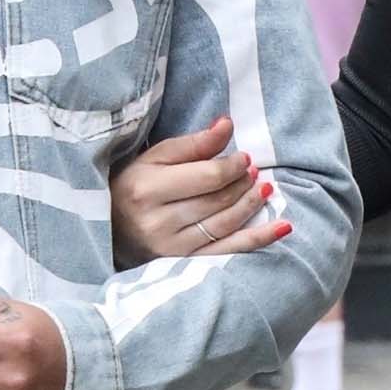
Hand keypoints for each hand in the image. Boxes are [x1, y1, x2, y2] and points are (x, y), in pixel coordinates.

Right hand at [109, 115, 287, 265]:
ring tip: (265, 189)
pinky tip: (283, 226)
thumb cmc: (132, 187)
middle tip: (254, 172)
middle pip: (217, 200)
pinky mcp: (183, 265)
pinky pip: (229, 252)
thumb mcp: (152, 159)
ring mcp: (171, 249)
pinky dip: (259, 239)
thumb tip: (227, 124)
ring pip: (225, 224)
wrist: (107, 230)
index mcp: (147, 190)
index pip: (205, 176)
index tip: (244, 157)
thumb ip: (191, 144)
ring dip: (252, 204)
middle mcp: (158, 222)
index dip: (233, 165)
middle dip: (243, 183)